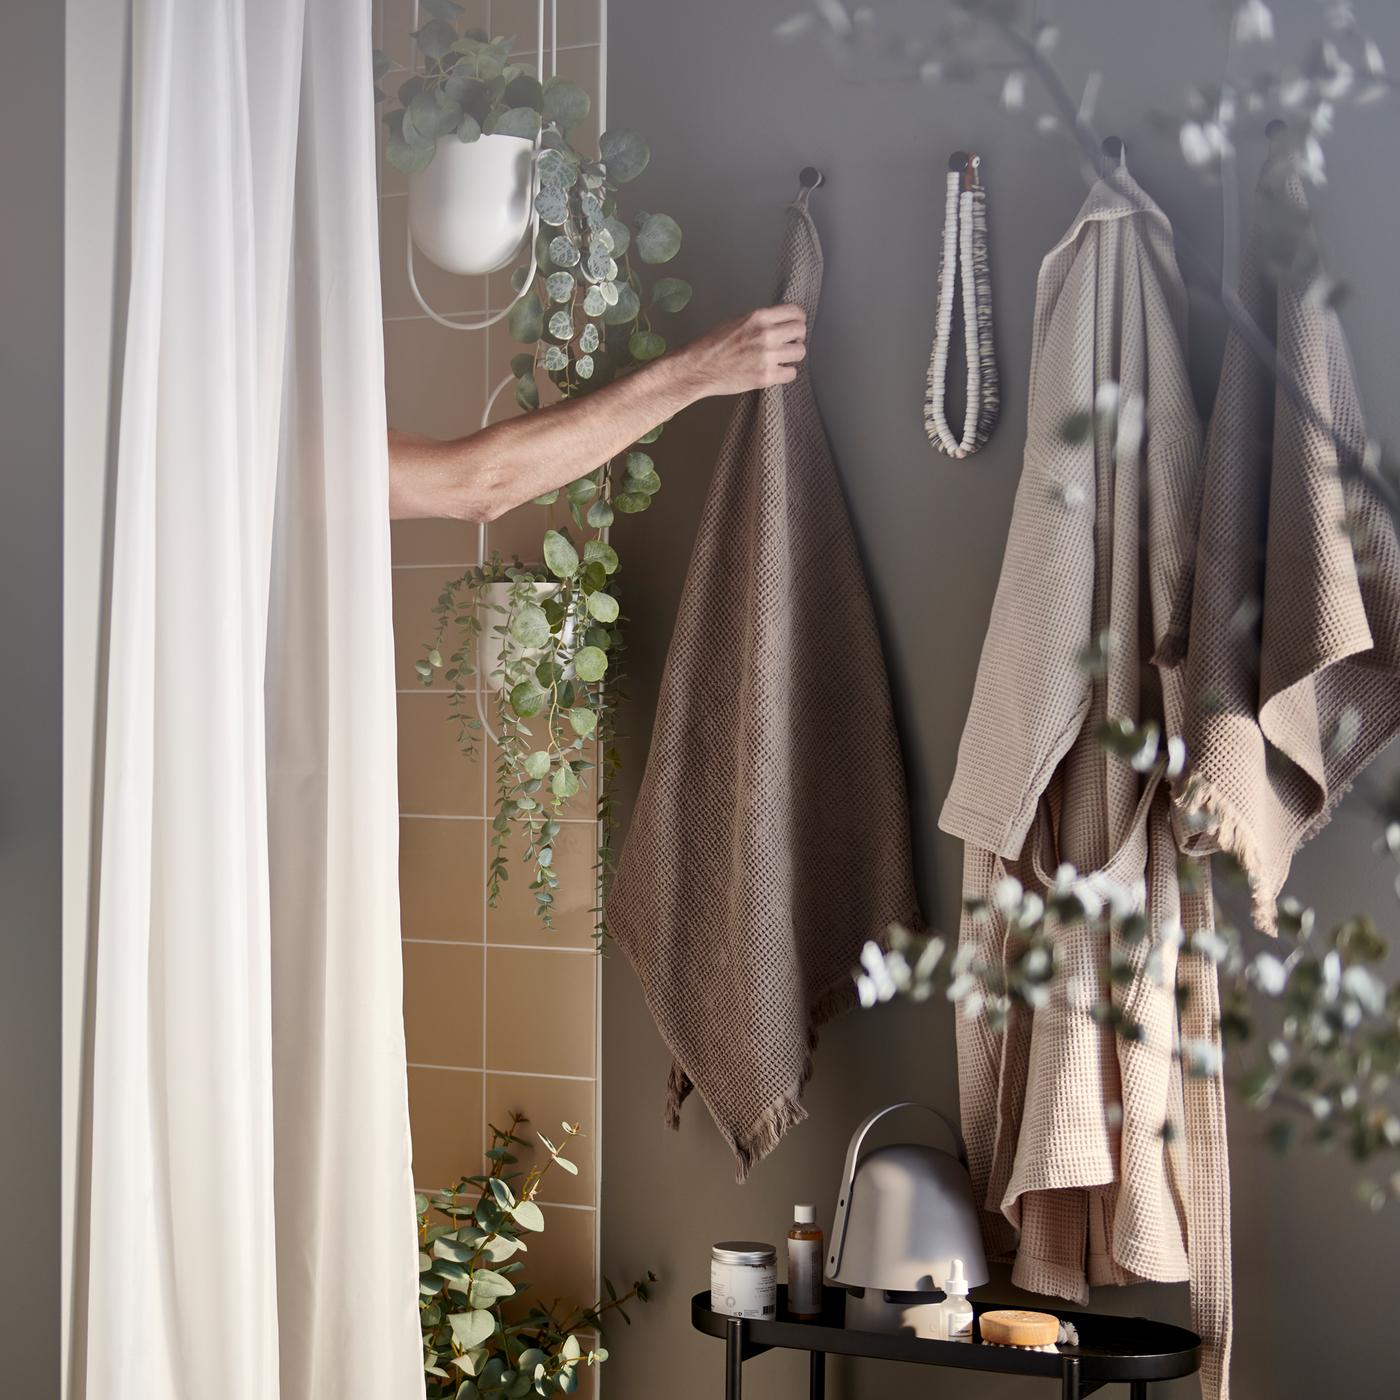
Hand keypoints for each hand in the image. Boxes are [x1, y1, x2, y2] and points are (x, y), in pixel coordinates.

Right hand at [674, 304, 808, 397]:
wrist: (699, 367)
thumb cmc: (713, 345)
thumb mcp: (737, 321)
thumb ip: (760, 321)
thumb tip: (779, 322)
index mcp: (759, 317)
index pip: (795, 312)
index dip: (798, 319)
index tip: (796, 324)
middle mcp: (766, 335)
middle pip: (800, 332)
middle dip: (797, 337)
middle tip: (789, 343)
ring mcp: (767, 357)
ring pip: (800, 353)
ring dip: (792, 355)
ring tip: (781, 358)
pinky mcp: (766, 377)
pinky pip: (791, 373)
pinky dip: (785, 373)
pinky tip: (776, 371)